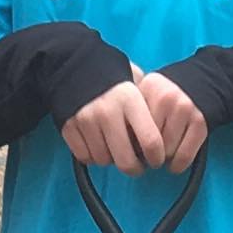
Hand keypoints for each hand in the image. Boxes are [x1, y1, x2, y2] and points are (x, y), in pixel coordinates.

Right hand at [61, 69, 207, 174]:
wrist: (72, 63)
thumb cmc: (111, 76)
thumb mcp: (134, 80)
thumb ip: (148, 102)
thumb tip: (164, 130)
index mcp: (129, 99)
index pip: (151, 141)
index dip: (157, 157)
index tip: (157, 159)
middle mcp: (108, 112)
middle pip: (126, 161)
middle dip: (136, 169)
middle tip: (138, 166)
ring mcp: (86, 121)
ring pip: (105, 160)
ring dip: (112, 160)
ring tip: (116, 148)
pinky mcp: (69, 127)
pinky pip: (85, 157)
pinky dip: (92, 156)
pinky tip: (99, 145)